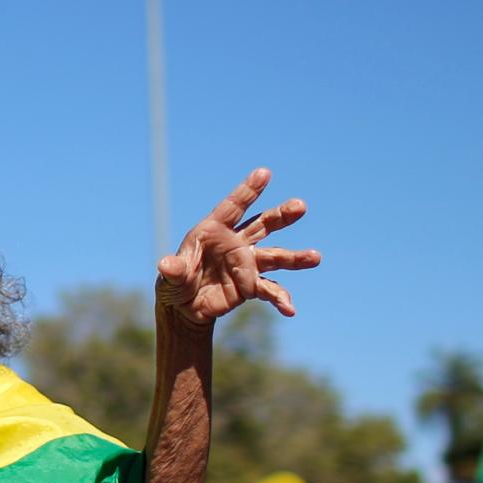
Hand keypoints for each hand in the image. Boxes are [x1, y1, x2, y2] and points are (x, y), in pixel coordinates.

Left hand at [156, 168, 319, 326]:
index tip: (265, 173)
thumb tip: (166, 264)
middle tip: (301, 206)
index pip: (233, 207)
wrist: (185, 306)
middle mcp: (235, 243)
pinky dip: (280, 299)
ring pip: (276, 255)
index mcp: (213, 231)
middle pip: (263, 224)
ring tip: (315, 257)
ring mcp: (247, 263)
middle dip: (281, 215)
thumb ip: (173, 270)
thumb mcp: (171, 277)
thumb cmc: (175, 282)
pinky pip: (270, 290)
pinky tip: (289, 309)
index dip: (248, 190)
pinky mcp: (252, 286)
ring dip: (295, 257)